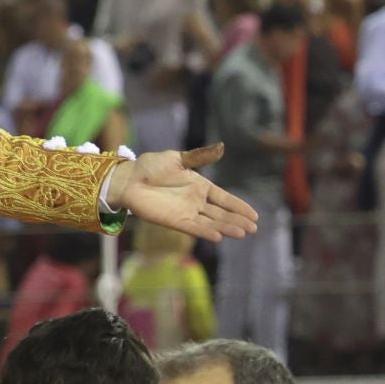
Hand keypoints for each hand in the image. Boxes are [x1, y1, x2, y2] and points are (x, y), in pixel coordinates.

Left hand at [110, 146, 260, 241]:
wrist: (129, 179)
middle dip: (237, 220)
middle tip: (253, 228)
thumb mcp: (178, 159)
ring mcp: (186, 212)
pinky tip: (219, 236)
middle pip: (221, 213)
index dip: (239, 206)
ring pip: (211, 222)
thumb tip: (222, 147)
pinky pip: (194, 228)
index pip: (224, 198)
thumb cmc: (150, 167)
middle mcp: (196, 202)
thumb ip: (199, 157)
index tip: (254, 216)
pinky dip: (206, 232)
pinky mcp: (175, 221)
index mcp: (200, 186)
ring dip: (226, 228)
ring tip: (243, 233)